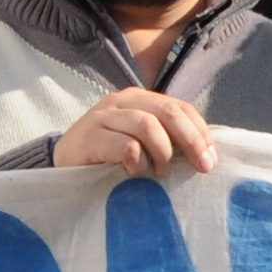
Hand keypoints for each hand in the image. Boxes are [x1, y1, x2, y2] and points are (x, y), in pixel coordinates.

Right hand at [52, 89, 213, 176]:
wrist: (61, 165)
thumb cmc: (107, 157)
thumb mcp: (138, 142)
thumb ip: (165, 139)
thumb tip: (204, 153)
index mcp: (138, 99)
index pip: (179, 106)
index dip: (199, 131)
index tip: (210, 159)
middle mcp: (121, 101)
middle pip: (168, 112)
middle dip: (191, 140)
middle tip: (201, 167)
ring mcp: (102, 117)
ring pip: (147, 125)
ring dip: (163, 152)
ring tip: (162, 173)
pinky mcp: (89, 138)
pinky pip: (125, 146)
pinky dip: (138, 161)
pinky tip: (136, 173)